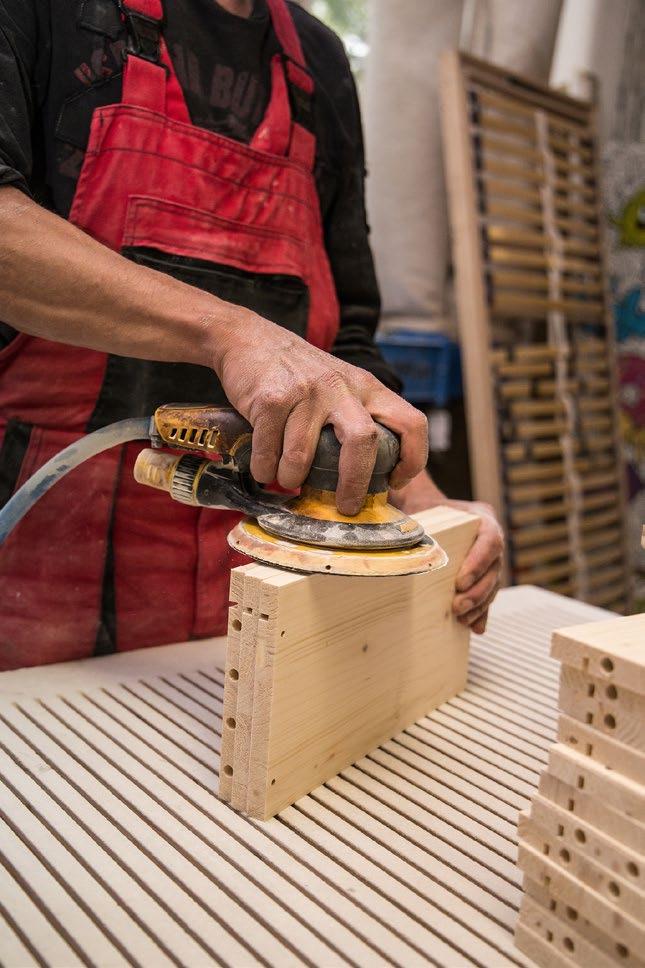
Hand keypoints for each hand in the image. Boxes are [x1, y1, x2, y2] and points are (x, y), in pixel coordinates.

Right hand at [213, 312, 428, 514]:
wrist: (248, 338)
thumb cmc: (298, 375)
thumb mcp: (340, 385)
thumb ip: (355, 418)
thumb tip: (366, 479)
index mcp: (367, 387)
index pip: (411, 423)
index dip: (412, 459)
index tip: (394, 481)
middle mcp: (341, 387)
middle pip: (363, 442)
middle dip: (354, 483)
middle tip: (345, 505)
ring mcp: (305, 392)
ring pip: (303, 457)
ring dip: (291, 479)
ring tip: (286, 479)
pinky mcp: (270, 399)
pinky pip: (269, 452)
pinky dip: (264, 468)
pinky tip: (264, 466)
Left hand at [390, 471, 503, 633]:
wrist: (427, 507)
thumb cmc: (423, 508)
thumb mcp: (422, 510)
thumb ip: (416, 522)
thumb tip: (393, 536)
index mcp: (482, 517)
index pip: (490, 540)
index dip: (478, 563)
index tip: (460, 582)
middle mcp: (492, 537)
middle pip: (494, 568)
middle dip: (477, 591)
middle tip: (458, 607)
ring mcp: (491, 557)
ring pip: (493, 584)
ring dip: (479, 604)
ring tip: (462, 617)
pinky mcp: (485, 574)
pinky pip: (488, 595)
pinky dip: (481, 612)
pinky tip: (474, 627)